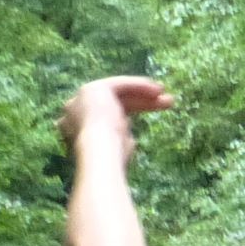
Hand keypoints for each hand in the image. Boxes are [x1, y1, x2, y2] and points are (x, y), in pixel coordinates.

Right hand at [58, 75, 173, 163]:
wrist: (98, 154)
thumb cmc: (108, 161)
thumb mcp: (115, 150)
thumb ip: (119, 141)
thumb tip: (128, 140)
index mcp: (76, 126)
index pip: (106, 116)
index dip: (128, 116)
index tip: (147, 119)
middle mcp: (76, 108)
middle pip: (116, 103)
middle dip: (143, 103)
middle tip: (166, 104)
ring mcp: (84, 97)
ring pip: (120, 93)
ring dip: (146, 94)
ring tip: (169, 99)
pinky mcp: (94, 88)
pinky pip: (121, 84)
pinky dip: (140, 85)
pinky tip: (158, 89)